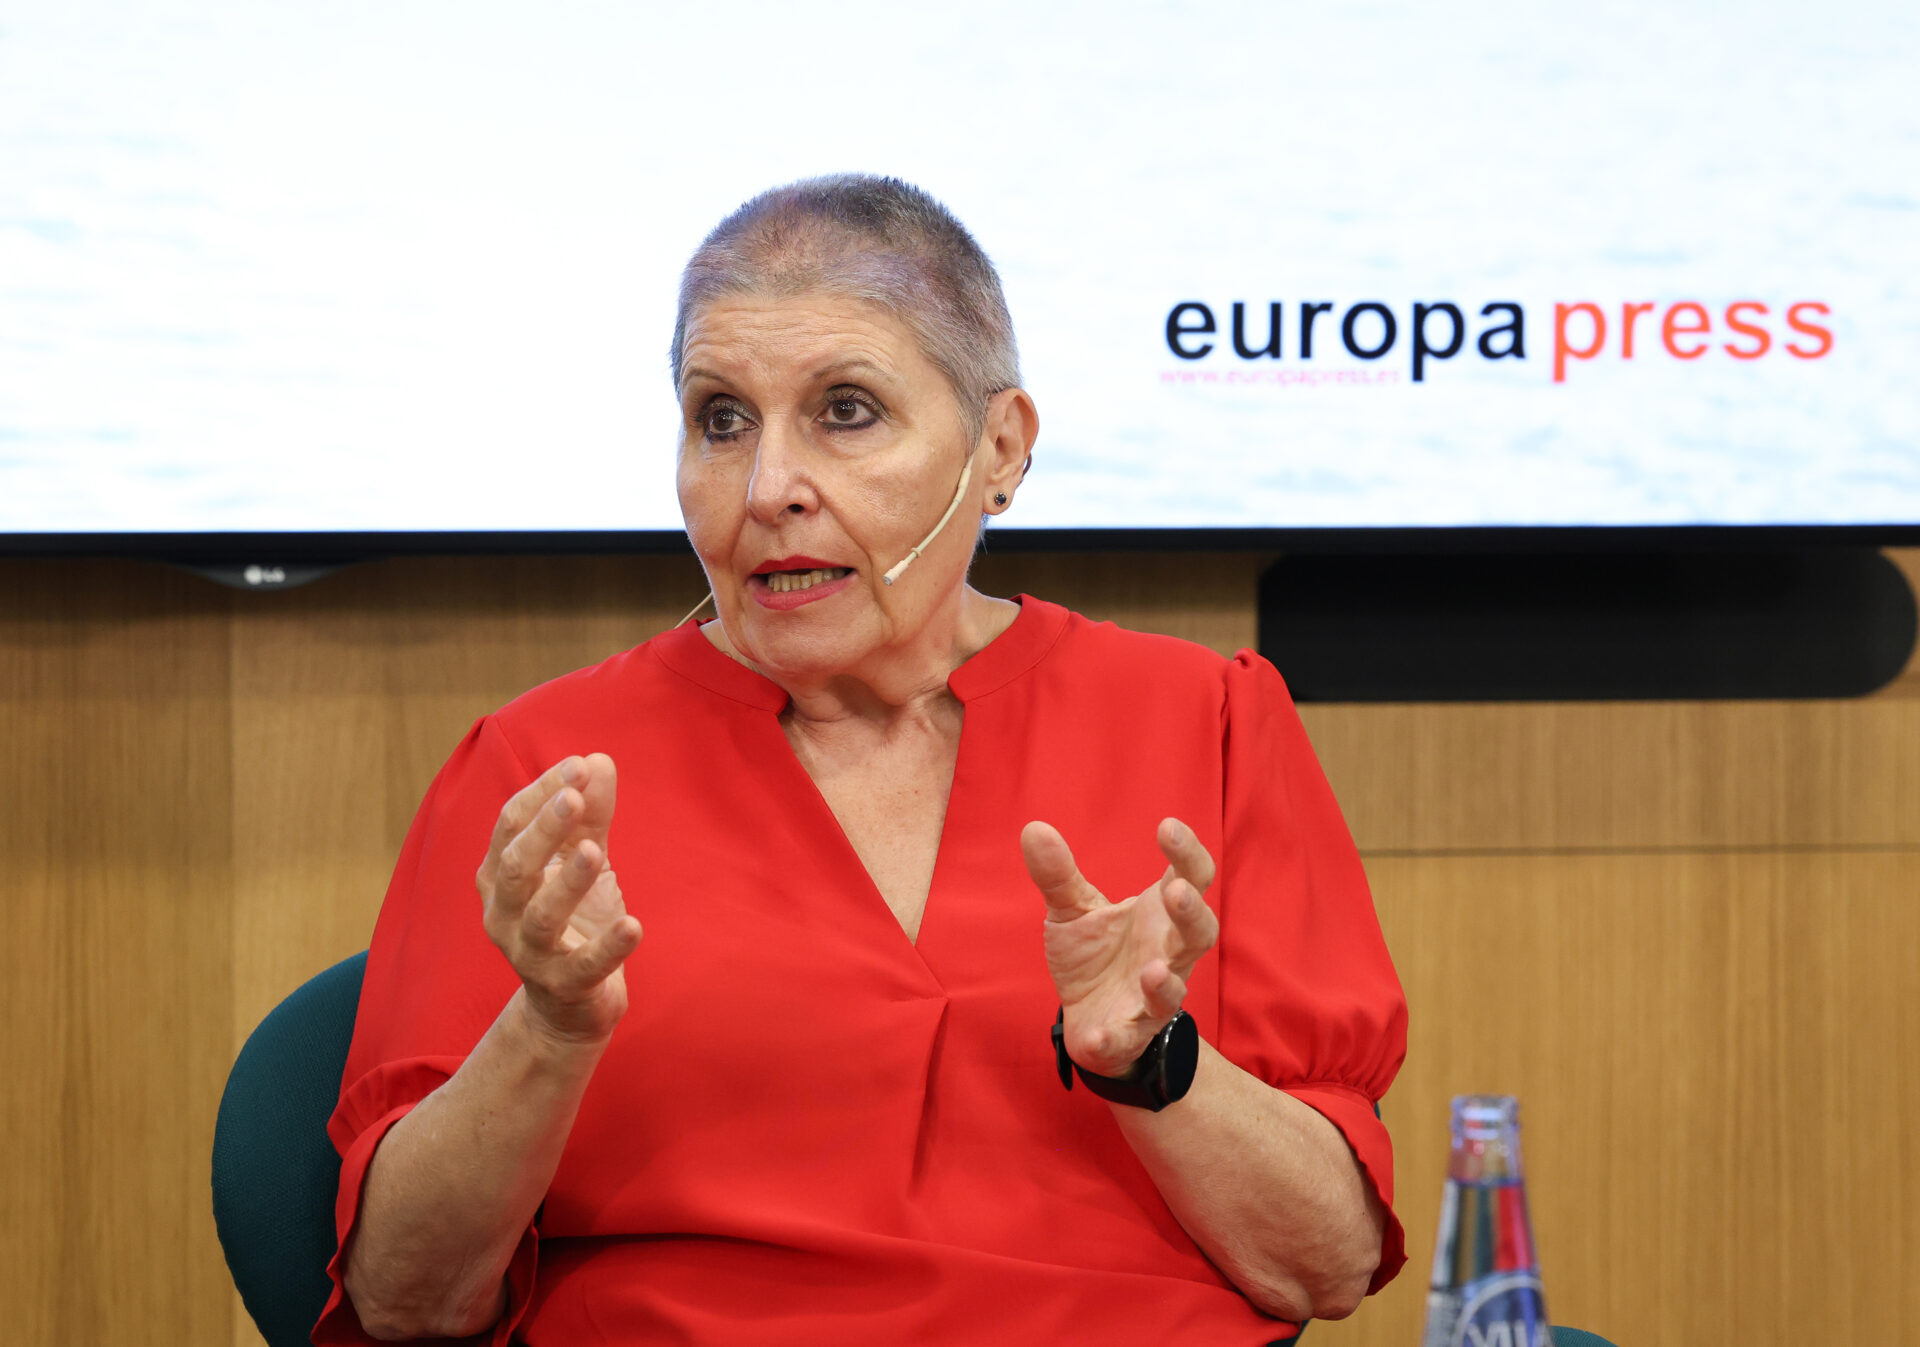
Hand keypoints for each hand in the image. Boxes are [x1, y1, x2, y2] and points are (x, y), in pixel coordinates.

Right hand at [476, 753, 638, 1044]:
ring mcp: (529, 954)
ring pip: (540, 916)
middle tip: (575, 794)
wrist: (570, 1003)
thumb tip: (600, 760)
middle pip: (514, 866)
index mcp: (500, 876)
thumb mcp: (582, 859)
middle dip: (544, 829)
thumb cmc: (573, 917)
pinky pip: (584, 966)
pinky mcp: (563, 987)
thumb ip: (591, 815)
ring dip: (566, 881)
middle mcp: (503, 914)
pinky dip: (608, 946)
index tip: (579, 766)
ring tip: (592, 850)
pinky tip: (634, 925)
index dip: (542, 793)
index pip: (510, 826)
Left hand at [1021, 817, 1219, 1077]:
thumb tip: (1034, 828)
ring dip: (1166, 981)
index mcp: (1159, 915)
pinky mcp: (1129, 1033)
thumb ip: (1058, 875)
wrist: (1086, 1021)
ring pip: (1175, 989)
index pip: (1190, 878)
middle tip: (1176, 890)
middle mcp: (1168, 954)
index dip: (1188, 853)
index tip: (1168, 826)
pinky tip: (1098, 1034)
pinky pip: (1129, 1037)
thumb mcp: (1072, 911)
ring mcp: (1153, 997)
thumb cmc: (1094, 957)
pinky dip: (1115, 1038)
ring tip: (1152, 968)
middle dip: (1191, 912)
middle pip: (1199, 932)